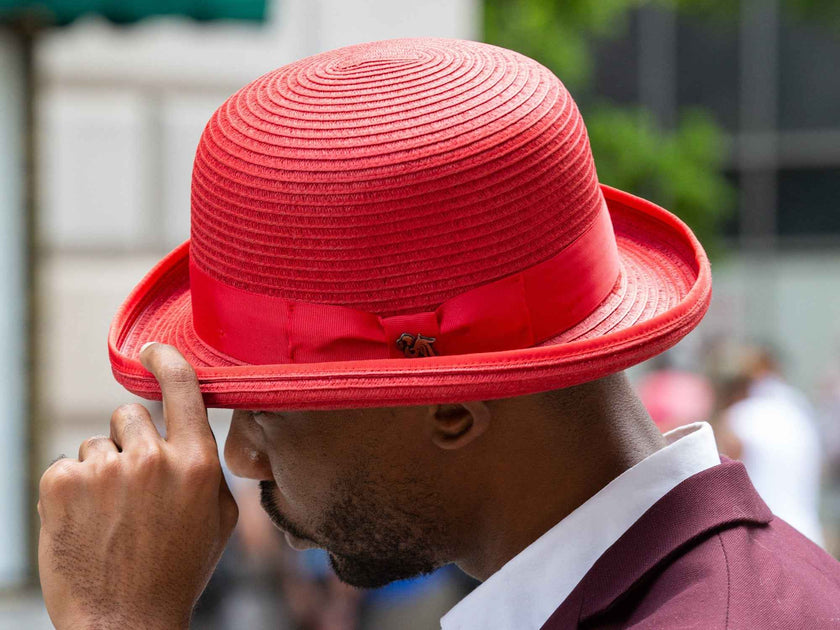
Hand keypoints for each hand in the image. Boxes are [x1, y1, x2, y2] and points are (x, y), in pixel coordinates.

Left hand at [38, 343, 237, 629]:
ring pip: (97, 445)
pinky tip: (85, 522)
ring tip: (109, 517)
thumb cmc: (177, 571)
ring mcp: (104, 471)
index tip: (153, 350)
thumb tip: (194, 432)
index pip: (182, 388)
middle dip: (131, 441)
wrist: (125, 622)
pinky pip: (66, 465)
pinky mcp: (62, 484)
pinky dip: (71, 489)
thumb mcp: (220, 519)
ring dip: (102, 471)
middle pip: (130, 414)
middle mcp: (152, 459)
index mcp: (197, 464)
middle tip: (132, 485)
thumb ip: (210, 468)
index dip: (167, 361)